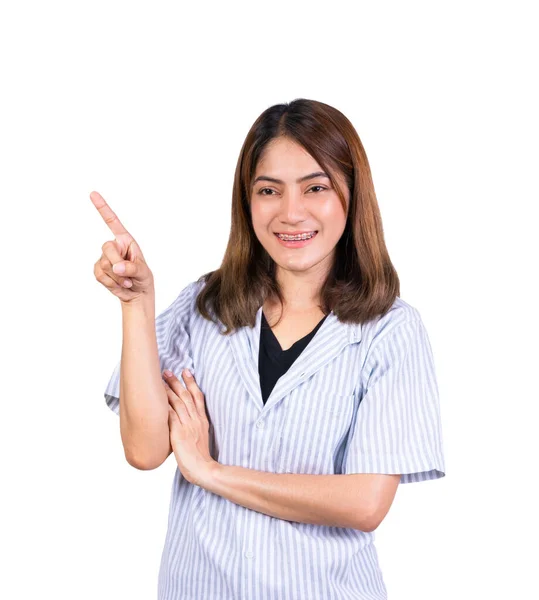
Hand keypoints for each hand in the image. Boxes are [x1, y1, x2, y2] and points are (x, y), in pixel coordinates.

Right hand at [91, 190, 154, 303]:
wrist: (137, 294)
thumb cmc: (143, 278)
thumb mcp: (143, 272)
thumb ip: (132, 268)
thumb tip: (118, 267)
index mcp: (125, 240)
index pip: (112, 222)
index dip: (103, 208)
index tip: (93, 194)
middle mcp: (114, 246)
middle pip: (107, 248)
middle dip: (117, 263)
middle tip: (129, 275)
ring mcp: (104, 257)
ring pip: (104, 264)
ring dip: (117, 277)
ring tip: (128, 281)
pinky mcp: (98, 269)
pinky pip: (99, 275)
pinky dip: (111, 283)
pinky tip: (120, 284)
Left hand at [163, 368, 215, 486]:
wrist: (204, 470)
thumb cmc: (200, 459)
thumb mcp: (200, 439)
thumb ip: (193, 429)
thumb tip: (183, 424)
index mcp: (202, 421)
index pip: (198, 397)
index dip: (192, 383)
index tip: (187, 372)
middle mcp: (196, 420)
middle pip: (187, 396)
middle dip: (177, 382)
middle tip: (168, 372)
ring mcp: (188, 426)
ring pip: (178, 402)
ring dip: (169, 390)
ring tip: (161, 380)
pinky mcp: (179, 433)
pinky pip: (171, 415)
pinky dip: (165, 405)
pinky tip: (158, 398)